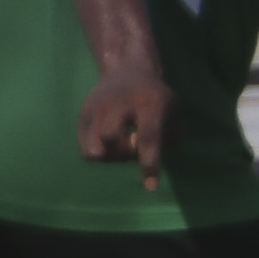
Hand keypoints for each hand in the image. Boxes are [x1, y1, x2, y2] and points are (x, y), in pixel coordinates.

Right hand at [79, 65, 174, 189]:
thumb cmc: (156, 98)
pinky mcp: (84, 115)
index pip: (148, 136)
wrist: (127, 71)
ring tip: (122, 145)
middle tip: (134, 145)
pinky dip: (101, 155)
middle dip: (124, 152)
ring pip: (94, 149)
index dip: (149, 163)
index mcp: (148, 102)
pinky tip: (111, 143)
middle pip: (110, 138)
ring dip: (111, 157)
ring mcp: (97, 108)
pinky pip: (86, 150)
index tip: (151, 187)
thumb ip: (171, 139)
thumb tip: (148, 158)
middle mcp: (119, 103)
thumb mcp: (174, 113)